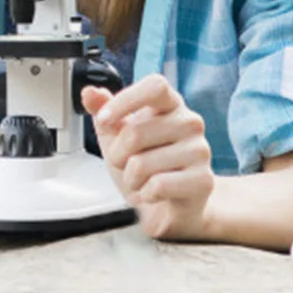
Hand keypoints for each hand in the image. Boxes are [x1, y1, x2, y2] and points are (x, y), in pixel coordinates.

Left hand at [80, 74, 214, 240]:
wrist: (168, 206)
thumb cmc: (145, 167)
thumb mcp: (117, 137)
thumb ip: (103, 112)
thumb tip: (89, 93)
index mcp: (170, 105)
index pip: (154, 86)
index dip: (125, 101)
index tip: (104, 120)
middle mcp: (189, 122)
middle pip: (135, 133)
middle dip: (118, 156)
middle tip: (126, 165)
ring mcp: (199, 150)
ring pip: (142, 164)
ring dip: (131, 179)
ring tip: (143, 181)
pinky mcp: (203, 180)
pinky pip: (157, 186)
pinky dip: (145, 194)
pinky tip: (153, 194)